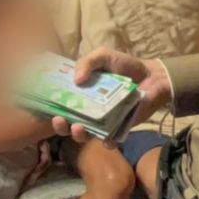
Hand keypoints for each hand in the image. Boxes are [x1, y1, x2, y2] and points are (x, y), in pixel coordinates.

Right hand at [52, 49, 168, 145]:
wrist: (152, 76)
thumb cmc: (124, 65)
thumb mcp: (103, 56)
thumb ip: (87, 62)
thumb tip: (76, 80)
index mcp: (80, 93)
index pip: (61, 102)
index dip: (51, 106)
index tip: (46, 106)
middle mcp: (88, 109)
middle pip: (68, 123)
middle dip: (60, 126)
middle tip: (59, 120)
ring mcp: (103, 121)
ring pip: (85, 134)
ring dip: (78, 134)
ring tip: (78, 127)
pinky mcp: (119, 129)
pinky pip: (110, 140)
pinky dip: (107, 142)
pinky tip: (106, 139)